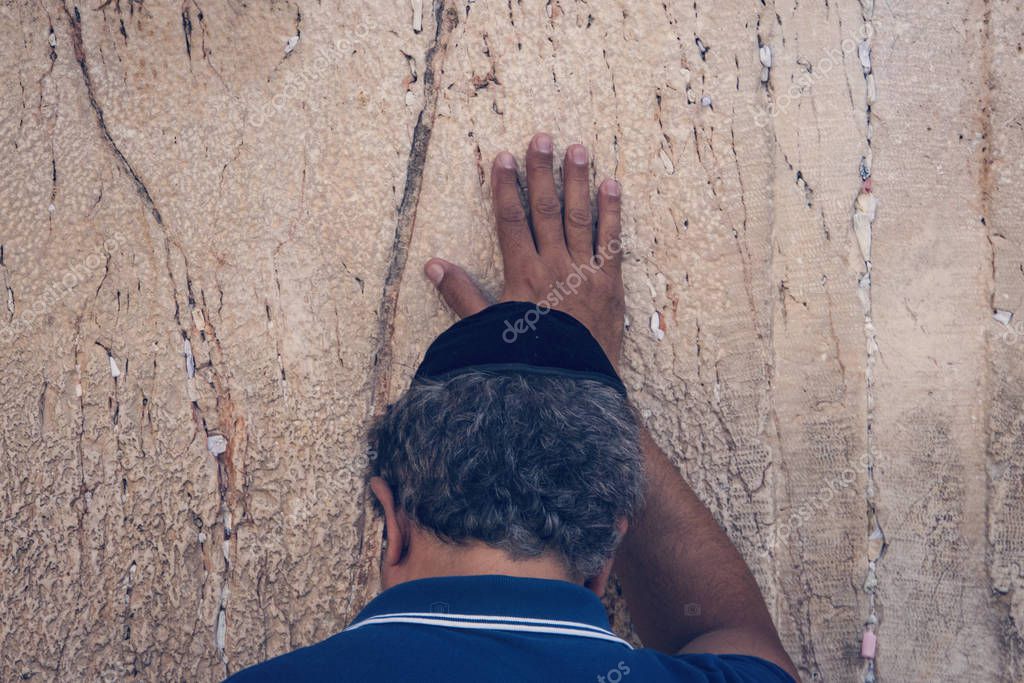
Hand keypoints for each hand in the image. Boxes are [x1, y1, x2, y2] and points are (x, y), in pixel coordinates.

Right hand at [424, 133, 625, 366]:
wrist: (570, 388)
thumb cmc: (525, 362)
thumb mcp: (485, 333)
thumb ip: (461, 297)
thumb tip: (433, 266)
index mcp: (523, 274)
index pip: (511, 220)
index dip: (506, 186)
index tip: (503, 156)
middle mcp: (554, 265)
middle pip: (545, 209)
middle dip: (542, 171)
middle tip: (543, 137)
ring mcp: (585, 272)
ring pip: (580, 217)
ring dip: (578, 181)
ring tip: (579, 149)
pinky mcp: (610, 285)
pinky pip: (612, 242)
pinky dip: (613, 213)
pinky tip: (613, 186)